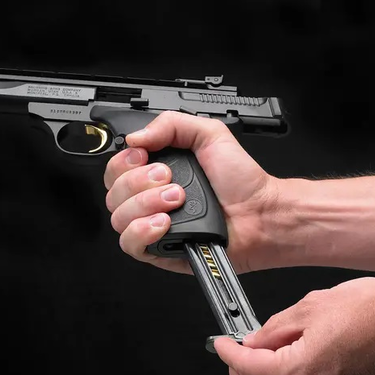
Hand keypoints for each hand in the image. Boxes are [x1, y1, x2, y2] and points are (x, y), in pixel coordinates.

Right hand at [103, 111, 279, 274]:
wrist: (260, 214)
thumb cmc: (241, 182)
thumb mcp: (209, 134)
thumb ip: (171, 124)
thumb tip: (136, 137)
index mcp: (156, 173)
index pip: (116, 169)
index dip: (124, 162)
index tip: (145, 157)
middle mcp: (150, 200)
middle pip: (114, 193)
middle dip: (139, 182)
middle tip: (170, 179)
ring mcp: (152, 226)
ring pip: (119, 218)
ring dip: (145, 204)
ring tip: (177, 200)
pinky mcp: (159, 251)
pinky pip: (130, 244)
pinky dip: (142, 230)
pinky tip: (164, 222)